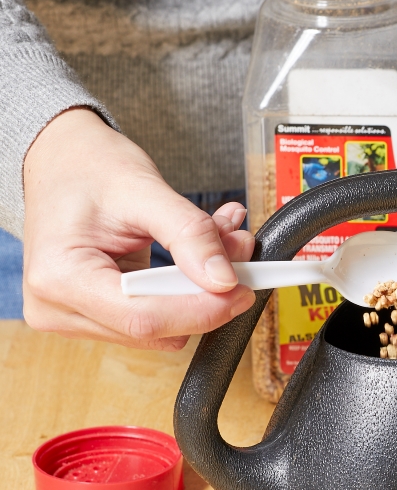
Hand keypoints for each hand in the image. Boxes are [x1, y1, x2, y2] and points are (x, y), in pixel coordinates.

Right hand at [22, 108, 255, 350]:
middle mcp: (59, 308)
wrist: (61, 160)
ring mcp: (74, 317)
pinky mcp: (96, 317)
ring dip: (200, 290)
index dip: (203, 309)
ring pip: (163, 330)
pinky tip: (196, 256)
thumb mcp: (143, 189)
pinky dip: (186, 290)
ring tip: (216, 240)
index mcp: (60, 278)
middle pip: (156, 330)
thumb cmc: (88, 167)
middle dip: (207, 295)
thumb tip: (225, 279)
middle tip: (238, 247)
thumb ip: (189, 234)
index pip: (143, 318)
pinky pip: (157, 318)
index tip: (244, 288)